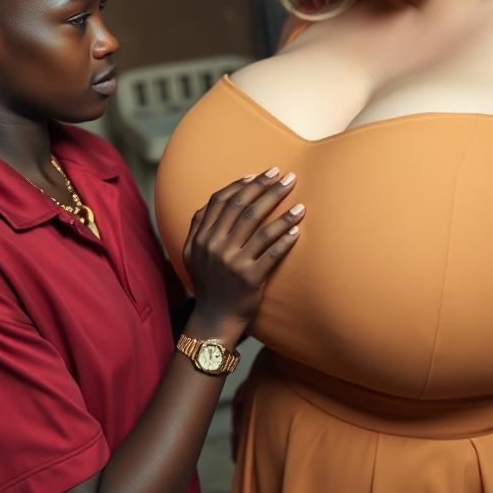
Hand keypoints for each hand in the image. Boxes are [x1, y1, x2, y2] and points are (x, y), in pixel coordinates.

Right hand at [181, 168, 302, 337]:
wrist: (214, 318)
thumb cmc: (208, 281)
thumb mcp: (192, 252)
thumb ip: (199, 225)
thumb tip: (216, 197)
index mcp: (202, 237)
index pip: (222, 201)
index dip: (242, 185)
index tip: (261, 174)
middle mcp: (215, 246)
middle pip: (243, 209)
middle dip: (266, 189)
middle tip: (285, 176)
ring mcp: (232, 262)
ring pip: (260, 229)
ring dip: (282, 212)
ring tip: (300, 202)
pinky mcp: (250, 278)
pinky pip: (271, 253)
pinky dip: (285, 239)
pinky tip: (297, 229)